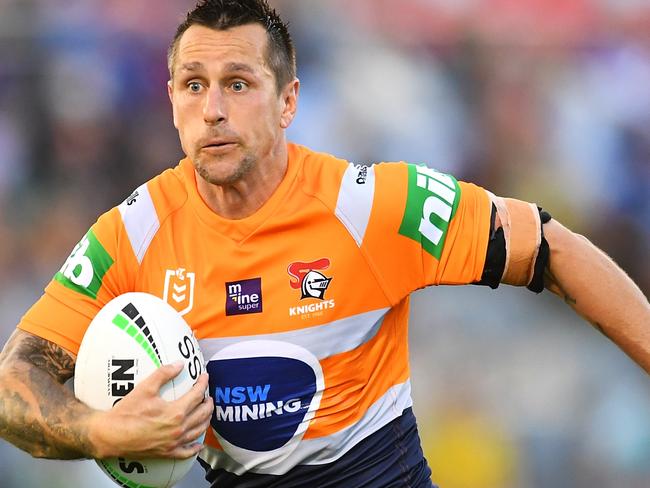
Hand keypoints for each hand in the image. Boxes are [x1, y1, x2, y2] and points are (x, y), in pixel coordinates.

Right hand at [89, 362, 212, 459]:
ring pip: (198, 431)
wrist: (111, 435)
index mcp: (176, 412)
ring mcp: (174, 443)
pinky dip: (195, 448)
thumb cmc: (126, 413)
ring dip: (205, 420)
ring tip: (206, 413)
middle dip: (208, 403)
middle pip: (202, 414)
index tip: (204, 377)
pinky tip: (198, 445)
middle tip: (208, 396)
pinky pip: (186, 452)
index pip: (197, 395)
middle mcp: (179, 429)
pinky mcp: (166, 453)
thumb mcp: (145, 388)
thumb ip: (164, 373)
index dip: (203, 384)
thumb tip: (179, 364)